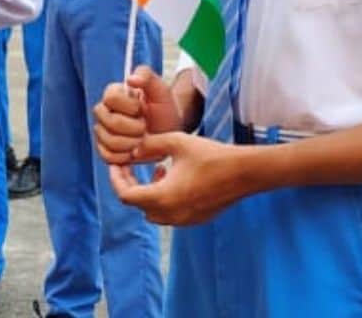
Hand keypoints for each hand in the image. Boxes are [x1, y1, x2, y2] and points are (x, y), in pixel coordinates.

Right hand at [94, 66, 185, 165]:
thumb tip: (130, 79)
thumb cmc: (163, 109)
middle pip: (109, 123)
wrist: (167, 132)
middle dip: (134, 129)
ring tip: (143, 140)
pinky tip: (136, 151)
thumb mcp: (160, 90)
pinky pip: (108, 157)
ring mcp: (101, 132)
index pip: (110, 98)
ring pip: (109, 142)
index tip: (143, 109)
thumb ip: (147, 77)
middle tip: (146, 127)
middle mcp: (103, 112)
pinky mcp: (104, 150)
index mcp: (112, 94)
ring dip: (132, 144)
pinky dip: (125, 158)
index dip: (130, 107)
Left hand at [107, 131, 251, 226]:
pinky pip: (170, 214)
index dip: (117, 179)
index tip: (117, 164)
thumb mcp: (175, 142)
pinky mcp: (197, 219)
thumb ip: (148, 146)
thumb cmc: (210, 155)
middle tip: (131, 166)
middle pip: (137, 204)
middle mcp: (171, 214)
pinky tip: (174, 179)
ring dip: (148, 193)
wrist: (244, 172)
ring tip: (157, 170)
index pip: (125, 195)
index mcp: (162, 197)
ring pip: (153, 212)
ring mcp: (185, 220)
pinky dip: (164, 200)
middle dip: (131, 185)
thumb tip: (131, 151)